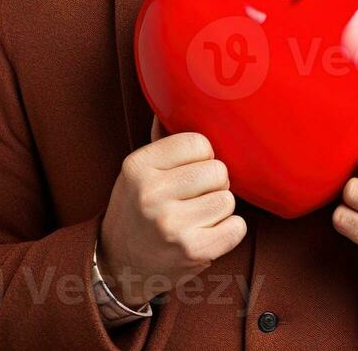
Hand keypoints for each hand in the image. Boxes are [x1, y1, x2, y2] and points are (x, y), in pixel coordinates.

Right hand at [97, 118, 247, 307]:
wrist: (119, 265)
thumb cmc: (136, 208)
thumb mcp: (137, 171)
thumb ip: (161, 137)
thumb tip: (178, 91)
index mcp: (138, 166)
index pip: (199, 142)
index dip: (202, 156)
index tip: (189, 169)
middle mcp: (152, 194)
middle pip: (219, 171)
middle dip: (213, 184)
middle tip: (194, 197)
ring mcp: (172, 226)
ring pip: (228, 200)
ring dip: (219, 208)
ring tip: (196, 217)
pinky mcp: (193, 252)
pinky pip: (237, 227)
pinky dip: (228, 232)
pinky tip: (205, 234)